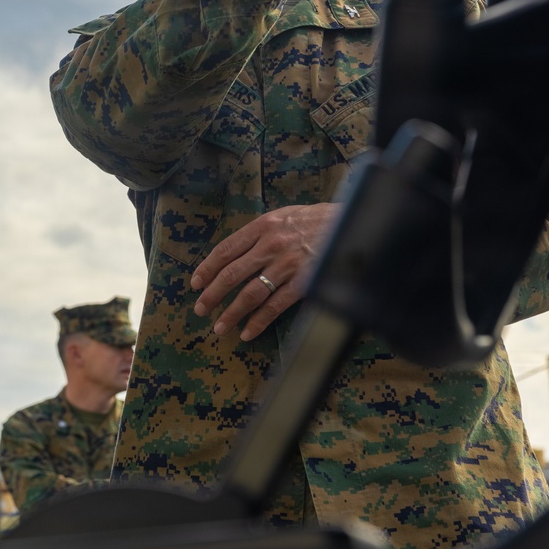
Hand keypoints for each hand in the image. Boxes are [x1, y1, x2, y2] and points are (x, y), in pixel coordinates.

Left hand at [190, 203, 340, 339]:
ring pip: (251, 293)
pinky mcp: (304, 283)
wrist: (353, 225)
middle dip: (212, 294)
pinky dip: (259, 321)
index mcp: (264, 226)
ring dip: (231, 313)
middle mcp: (272, 245)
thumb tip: (235, 253)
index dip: (207, 268)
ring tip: (219, 328)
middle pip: (232, 274)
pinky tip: (247, 332)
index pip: (226, 249)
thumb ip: (260, 232)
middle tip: (200, 309)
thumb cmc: (317, 220)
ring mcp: (288, 265)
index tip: (195, 283)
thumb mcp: (285, 216)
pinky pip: (275, 306)